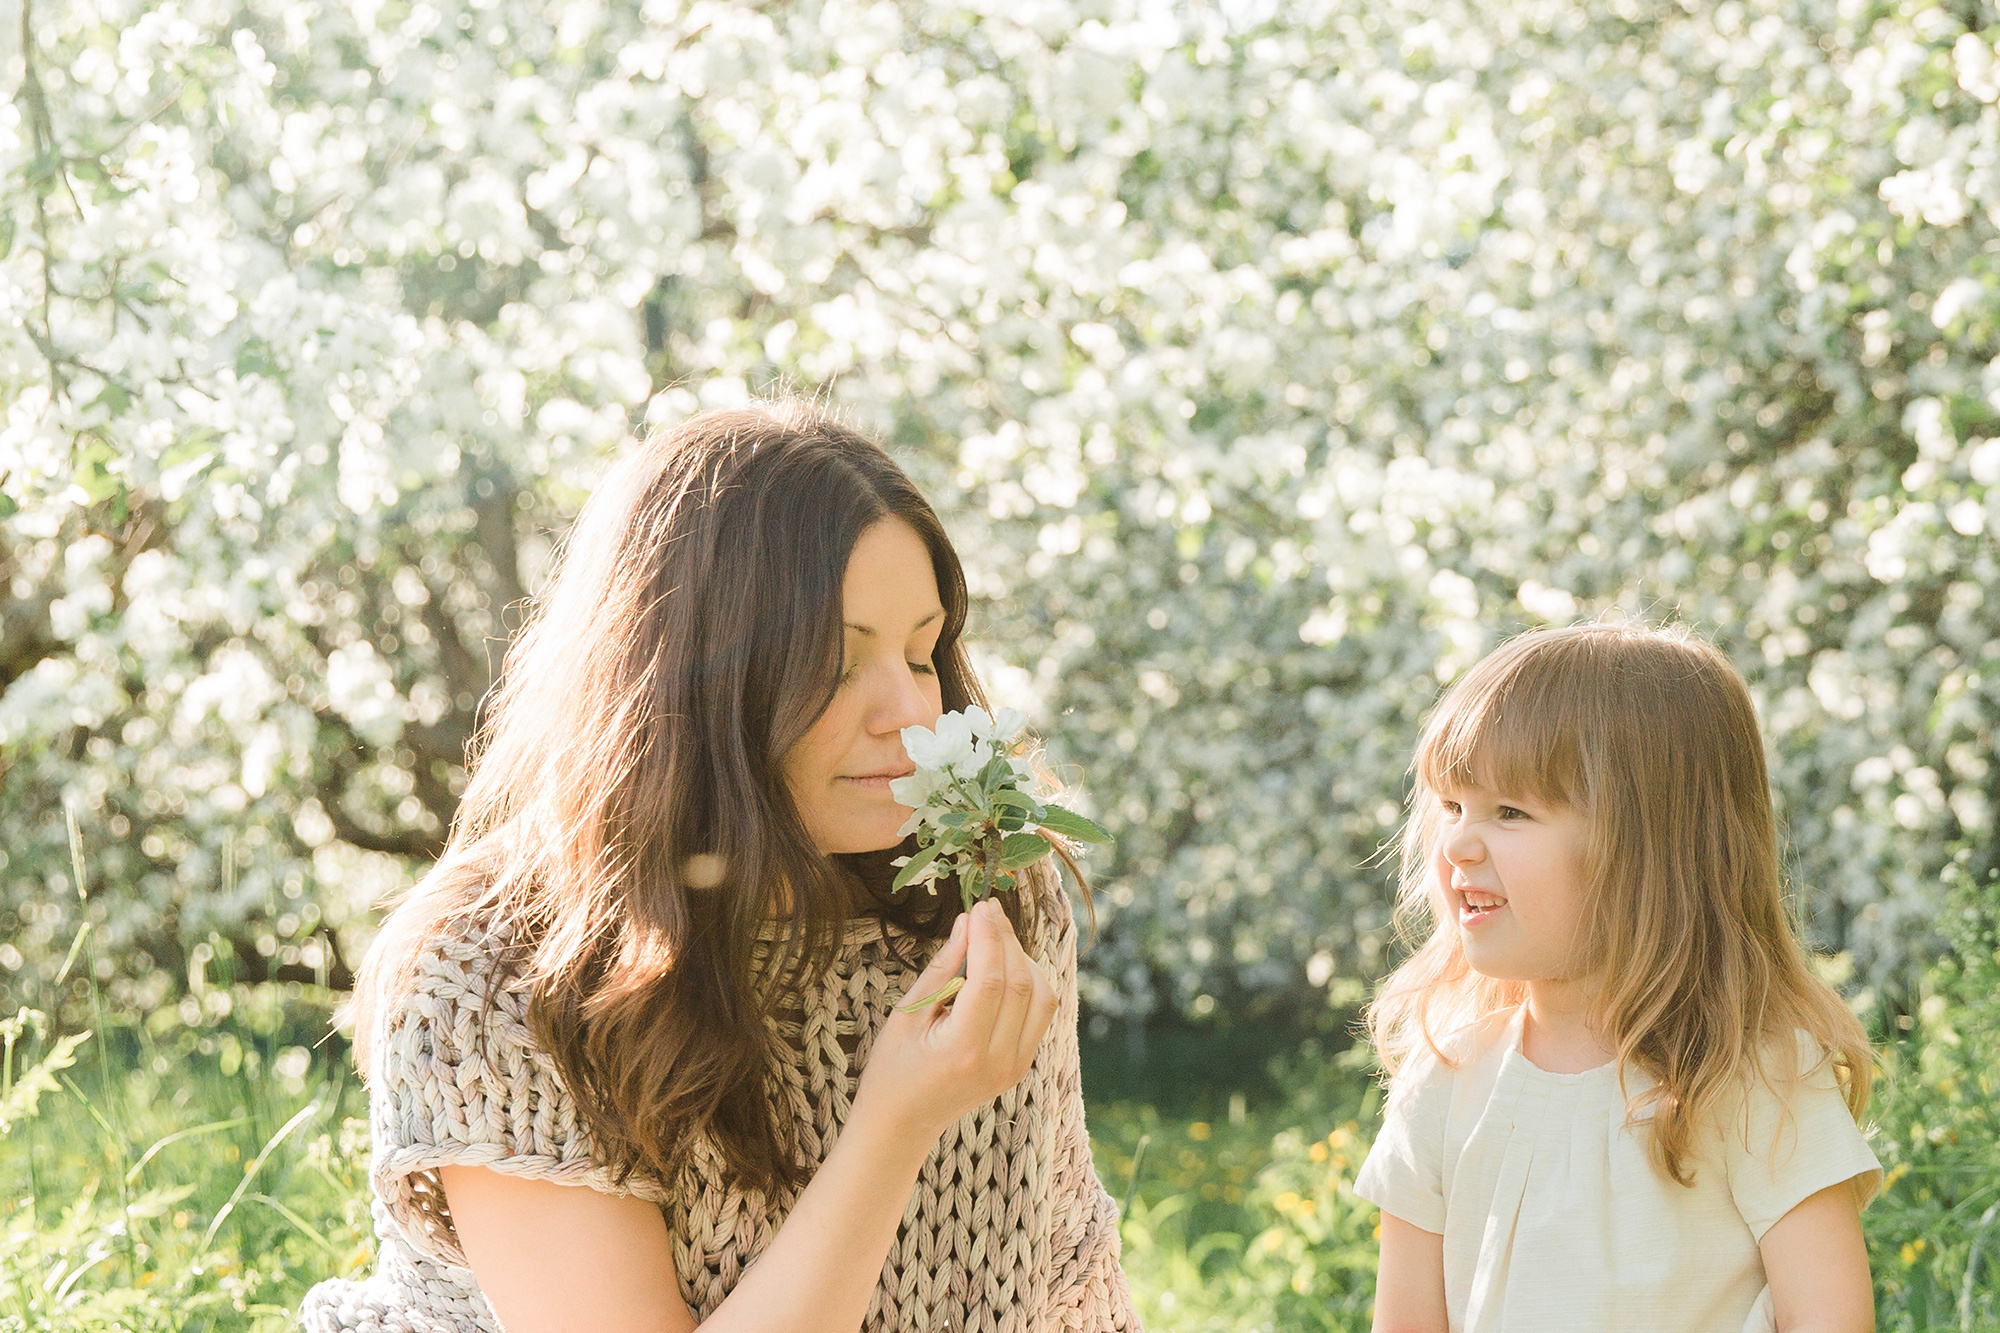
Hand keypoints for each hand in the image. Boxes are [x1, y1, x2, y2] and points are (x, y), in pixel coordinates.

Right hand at [853, 898, 1057, 1140]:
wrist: (902, 1124)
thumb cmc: (892, 1068)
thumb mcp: (907, 1014)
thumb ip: (942, 967)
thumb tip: (968, 923)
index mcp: (964, 1050)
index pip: (991, 980)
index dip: (990, 937)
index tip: (980, 906)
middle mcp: (998, 1062)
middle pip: (1021, 984)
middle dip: (1007, 940)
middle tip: (988, 910)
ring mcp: (1015, 1067)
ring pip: (1042, 997)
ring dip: (1024, 959)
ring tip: (995, 937)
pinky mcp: (1021, 1066)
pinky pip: (1040, 1014)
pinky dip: (1029, 982)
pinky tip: (1005, 965)